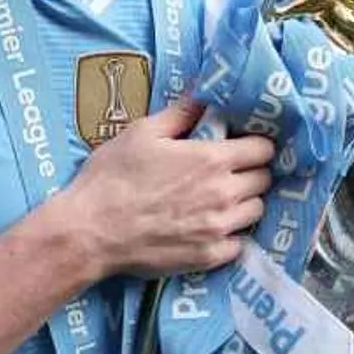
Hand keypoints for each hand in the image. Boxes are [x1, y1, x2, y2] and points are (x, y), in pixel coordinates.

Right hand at [62, 98, 273, 278]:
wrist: (89, 231)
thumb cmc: (112, 177)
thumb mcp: (142, 132)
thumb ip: (181, 113)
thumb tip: (204, 96)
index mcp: (212, 159)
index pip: (263, 149)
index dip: (255, 145)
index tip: (243, 146)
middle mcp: (224, 194)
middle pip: (264, 180)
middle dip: (251, 171)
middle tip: (230, 171)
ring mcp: (219, 229)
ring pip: (256, 211)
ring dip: (245, 203)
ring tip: (222, 200)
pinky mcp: (208, 257)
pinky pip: (239, 244)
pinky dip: (231, 235)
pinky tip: (211, 227)